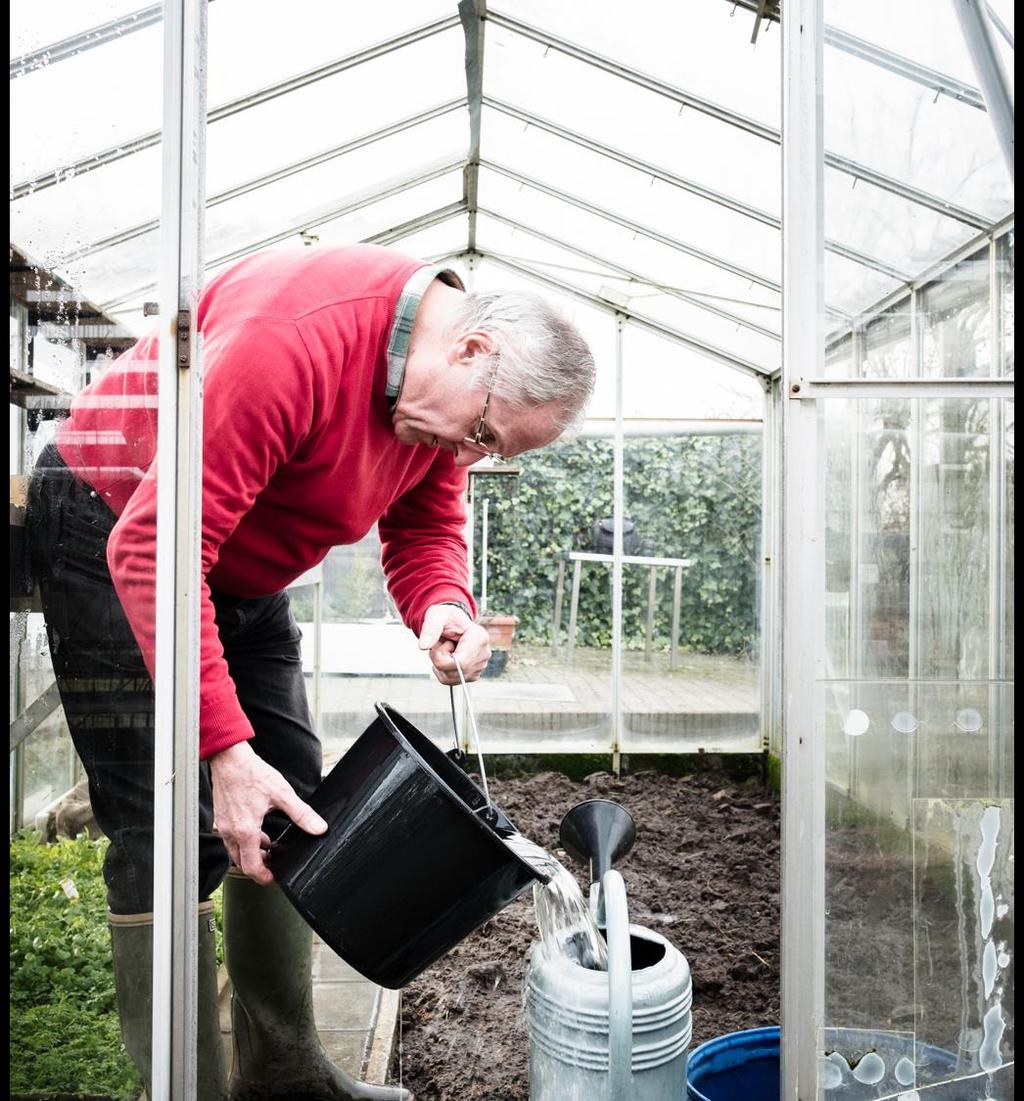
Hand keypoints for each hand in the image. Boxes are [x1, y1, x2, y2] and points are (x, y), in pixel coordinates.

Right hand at [209, 741, 326, 884]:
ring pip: (236, 852)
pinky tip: (259, 832)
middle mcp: (232, 832)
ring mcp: (224, 826)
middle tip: (274, 865)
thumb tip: (318, 827)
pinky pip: (233, 840)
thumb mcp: (282, 794)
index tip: (274, 877)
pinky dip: (246, 842)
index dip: (264, 877)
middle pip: (242, 863)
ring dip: (252, 854)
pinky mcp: (222, 819)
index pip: (252, 867)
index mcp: (246, 831)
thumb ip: (301, 814)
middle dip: (259, 867)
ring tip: (270, 848)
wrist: (230, 759)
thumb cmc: (251, 774)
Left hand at [418, 603, 490, 684]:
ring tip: (444, 649)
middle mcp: (483, 653)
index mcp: (479, 637)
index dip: (442, 659)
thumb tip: (423, 646)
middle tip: (439, 645)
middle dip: (439, 661)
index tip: (437, 645)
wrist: (451, 622)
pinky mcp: (473, 674)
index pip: (461, 662)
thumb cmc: (445, 617)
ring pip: (452, 678)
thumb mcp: (436, 617)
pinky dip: (443, 672)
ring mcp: (480, 665)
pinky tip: (446, 657)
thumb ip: (430, 630)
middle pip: (456, 672)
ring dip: (440, 666)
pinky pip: (452, 681)